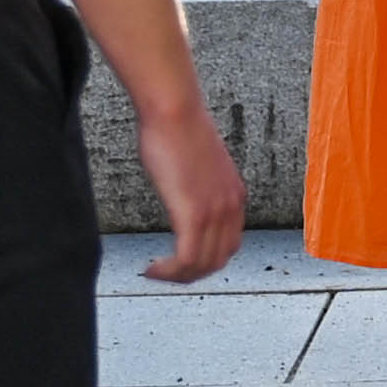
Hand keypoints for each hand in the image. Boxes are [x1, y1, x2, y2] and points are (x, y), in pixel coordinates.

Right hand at [134, 99, 246, 281]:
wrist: (174, 110)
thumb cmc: (177, 129)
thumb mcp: (197, 165)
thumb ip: (197, 186)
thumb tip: (182, 193)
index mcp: (234, 195)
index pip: (230, 244)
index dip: (205, 259)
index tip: (180, 261)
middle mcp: (232, 206)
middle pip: (219, 260)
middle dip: (191, 273)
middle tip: (165, 274)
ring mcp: (216, 211)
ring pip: (203, 265)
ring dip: (177, 276)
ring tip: (155, 274)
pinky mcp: (195, 213)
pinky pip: (186, 258)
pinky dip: (169, 272)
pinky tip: (151, 269)